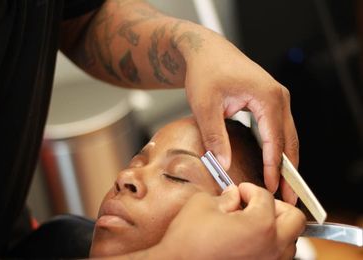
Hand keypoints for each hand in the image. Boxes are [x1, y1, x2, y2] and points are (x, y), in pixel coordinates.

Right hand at [158, 183, 305, 259]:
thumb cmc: (188, 242)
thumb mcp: (202, 205)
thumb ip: (224, 196)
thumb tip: (233, 196)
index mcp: (260, 225)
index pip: (265, 197)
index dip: (249, 189)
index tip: (239, 191)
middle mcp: (271, 248)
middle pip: (295, 219)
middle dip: (276, 206)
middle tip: (256, 204)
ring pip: (290, 241)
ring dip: (276, 227)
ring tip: (252, 223)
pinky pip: (276, 257)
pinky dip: (269, 245)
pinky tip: (248, 241)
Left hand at [183, 29, 297, 203]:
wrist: (205, 51)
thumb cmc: (205, 72)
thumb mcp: (205, 106)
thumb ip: (216, 135)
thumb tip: (224, 164)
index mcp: (267, 97)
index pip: (275, 141)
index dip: (273, 168)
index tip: (271, 188)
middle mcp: (278, 97)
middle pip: (290, 140)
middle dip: (289, 170)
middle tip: (288, 197)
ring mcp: (276, 97)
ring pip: (287, 135)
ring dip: (286, 161)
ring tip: (283, 186)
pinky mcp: (269, 100)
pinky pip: (279, 128)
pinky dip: (278, 147)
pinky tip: (274, 163)